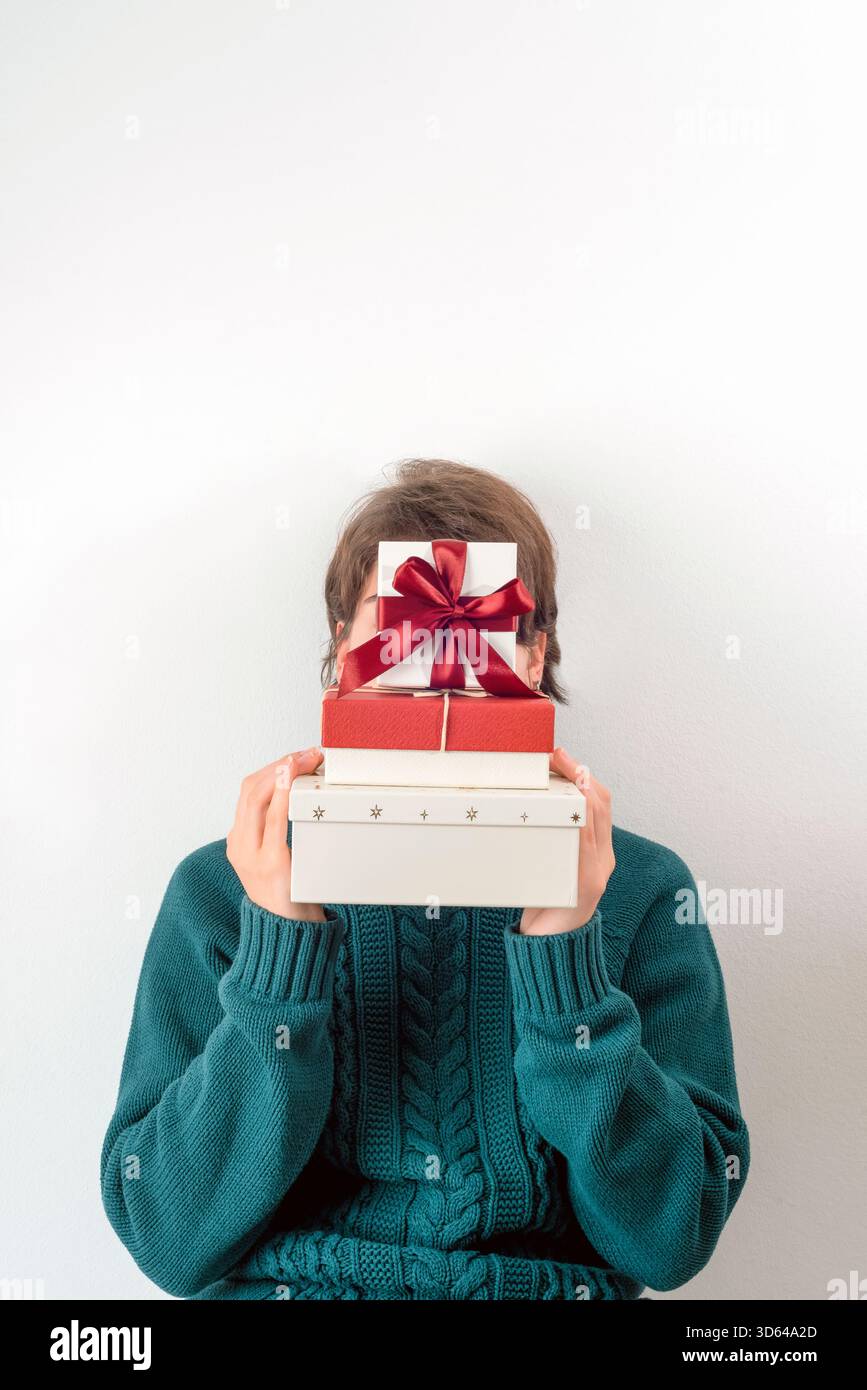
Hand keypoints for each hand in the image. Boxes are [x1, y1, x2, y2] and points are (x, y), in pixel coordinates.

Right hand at [226, 747, 324, 920]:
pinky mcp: (271, 863)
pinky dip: (284, 795)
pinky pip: (274, 820)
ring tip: (306, 760)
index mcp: (238, 841)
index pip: (248, 792)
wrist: (287, 936)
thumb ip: (277, 832)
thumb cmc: (290, 895)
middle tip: (306, 752)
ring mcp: (252, 854)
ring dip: (284, 773)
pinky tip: (294, 782)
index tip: (295, 755)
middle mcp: (239, 845)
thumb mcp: (274, 858)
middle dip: (279, 764)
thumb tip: (302, 797)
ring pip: (258, 798)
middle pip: (251, 789)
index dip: (271, 768)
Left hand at [519, 747, 615, 934]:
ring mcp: (598, 871)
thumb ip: (545, 842)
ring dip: (579, 789)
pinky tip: (569, 805)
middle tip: (558, 755)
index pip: (600, 803)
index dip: (584, 775)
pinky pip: (586, 844)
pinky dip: (579, 820)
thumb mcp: (547, 867)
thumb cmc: (542, 907)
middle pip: (602, 804)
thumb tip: (521, 810)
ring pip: (596, 819)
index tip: (563, 756)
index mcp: (596, 852)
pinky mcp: (588, 884)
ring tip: (562, 770)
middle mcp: (603, 858)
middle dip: (581, 774)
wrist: (551, 951)